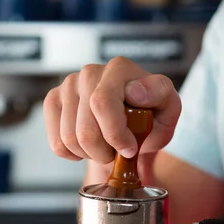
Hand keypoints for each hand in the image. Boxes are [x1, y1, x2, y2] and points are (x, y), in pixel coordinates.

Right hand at [43, 57, 181, 163]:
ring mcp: (69, 86)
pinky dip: (73, 155)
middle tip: (118, 152)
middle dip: (103, 152)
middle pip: (84, 129)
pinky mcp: (54, 101)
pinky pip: (57, 143)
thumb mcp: (169, 107)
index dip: (115, 135)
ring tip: (105, 148)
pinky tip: (87, 148)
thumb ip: (160, 94)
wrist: (134, 123)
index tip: (130, 149)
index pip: (102, 103)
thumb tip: (134, 90)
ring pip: (69, 139)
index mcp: (119, 68)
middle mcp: (90, 72)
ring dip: (90, 154)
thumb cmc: (151, 115)